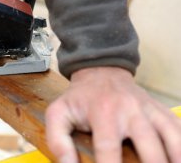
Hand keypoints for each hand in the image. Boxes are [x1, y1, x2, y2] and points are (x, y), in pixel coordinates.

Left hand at [46, 67, 180, 162]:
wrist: (100, 72)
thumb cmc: (79, 98)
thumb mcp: (58, 113)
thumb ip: (58, 141)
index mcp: (103, 113)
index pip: (109, 149)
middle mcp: (131, 111)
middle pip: (150, 148)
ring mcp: (149, 110)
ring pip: (172, 137)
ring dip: (175, 157)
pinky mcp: (161, 111)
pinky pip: (178, 128)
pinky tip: (178, 157)